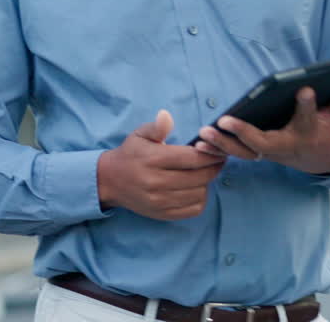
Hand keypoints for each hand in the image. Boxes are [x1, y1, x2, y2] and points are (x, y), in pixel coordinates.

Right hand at [97, 109, 225, 220]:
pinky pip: (193, 209)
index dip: (210, 154)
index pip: (191, 158)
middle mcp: (156, 182)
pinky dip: (200, 198)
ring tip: (204, 173)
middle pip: (199, 177)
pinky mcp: (163, 214)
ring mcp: (160, 201)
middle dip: (213, 167)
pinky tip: (196, 188)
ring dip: (207, 183)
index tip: (218, 150)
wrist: (110, 181)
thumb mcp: (139, 135)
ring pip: (199, 193)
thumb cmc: (130, 154)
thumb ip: (156, 126)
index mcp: (153, 159)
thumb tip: (166, 116)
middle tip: (218, 160)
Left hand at [195, 84, 329, 174]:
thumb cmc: (327, 131)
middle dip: (244, 132)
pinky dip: (218, 150)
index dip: (306, 105)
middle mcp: (285, 146)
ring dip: (222, 144)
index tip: (303, 89)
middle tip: (225, 121)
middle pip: (263, 142)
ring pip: (243, 151)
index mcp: (307, 133)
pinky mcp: (256, 154)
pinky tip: (200, 142)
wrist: (319, 158)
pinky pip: (235, 154)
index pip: (307, 118)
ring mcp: (268, 153)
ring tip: (204, 133)